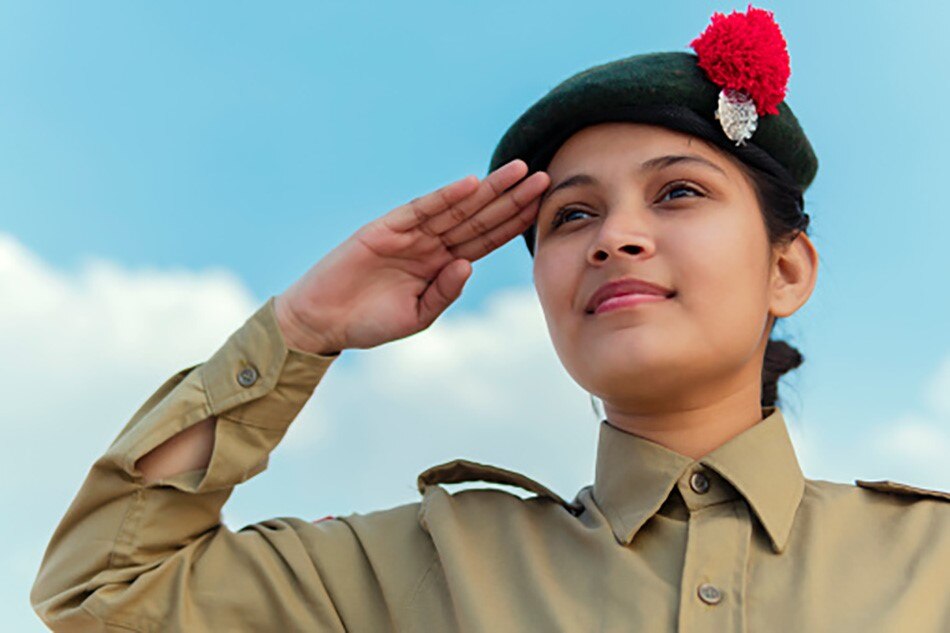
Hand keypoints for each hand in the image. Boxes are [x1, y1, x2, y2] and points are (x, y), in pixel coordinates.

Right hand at [275, 159, 549, 354]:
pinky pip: (421, 209)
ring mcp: (410, 234)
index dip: (514, 223)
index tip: (543, 207)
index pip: (486, 239)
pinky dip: (446, 196)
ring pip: (457, 208)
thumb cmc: (371, 322)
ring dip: (488, 190)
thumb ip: (445, 292)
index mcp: (442, 265)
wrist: (324, 321)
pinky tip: (471, 184)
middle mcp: (431, 244)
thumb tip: (467, 264)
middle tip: (545, 178)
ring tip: (518, 172)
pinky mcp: (385, 228)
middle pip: (479, 217)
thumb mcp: (418, 316)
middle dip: (512, 199)